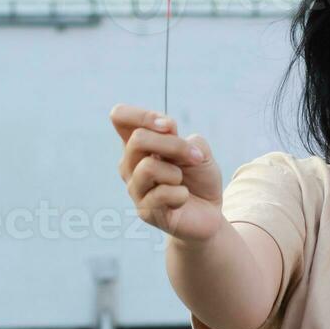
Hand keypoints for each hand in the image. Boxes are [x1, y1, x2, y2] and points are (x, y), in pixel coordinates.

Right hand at [110, 104, 225, 242]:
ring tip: (182, 182)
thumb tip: (165, 138)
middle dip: (174, 144)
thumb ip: (182, 139)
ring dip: (176, 172)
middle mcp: (130, 165)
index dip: (143, 115)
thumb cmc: (199, 178)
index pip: (120, 116)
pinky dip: (181, 194)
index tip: (169, 127)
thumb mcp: (199, 150)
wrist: (209, 213)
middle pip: (138, 139)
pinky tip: (182, 199)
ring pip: (147, 167)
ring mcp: (135, 189)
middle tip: (195, 157)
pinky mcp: (145, 211)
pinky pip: (163, 193)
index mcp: (139, 145)